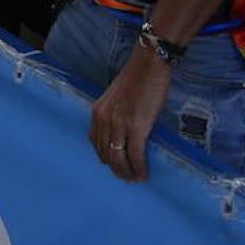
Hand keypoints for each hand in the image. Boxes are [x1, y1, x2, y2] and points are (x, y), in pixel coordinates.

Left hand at [89, 43, 172, 181]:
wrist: (148, 66)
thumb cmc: (136, 79)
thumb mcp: (114, 98)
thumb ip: (113, 116)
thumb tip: (122, 136)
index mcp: (97, 112)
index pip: (95, 143)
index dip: (105, 158)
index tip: (114, 165)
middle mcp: (104, 120)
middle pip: (105, 154)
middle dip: (116, 169)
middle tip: (126, 178)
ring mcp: (119, 124)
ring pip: (118, 159)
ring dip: (127, 172)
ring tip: (136, 179)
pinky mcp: (136, 127)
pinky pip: (135, 155)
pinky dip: (139, 167)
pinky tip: (144, 173)